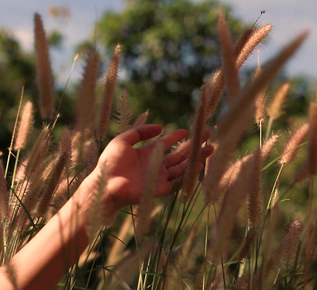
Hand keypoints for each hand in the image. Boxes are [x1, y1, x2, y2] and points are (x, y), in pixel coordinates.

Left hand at [90, 124, 212, 213]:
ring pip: (182, 166)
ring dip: (196, 157)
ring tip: (210, 147)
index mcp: (146, 153)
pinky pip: (178, 181)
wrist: (106, 184)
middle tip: (207, 134)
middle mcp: (155, 165)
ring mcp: (159, 177)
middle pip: (178, 154)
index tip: (187, 130)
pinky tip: (199, 164)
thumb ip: (140, 132)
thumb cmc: (110, 162)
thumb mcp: (123, 140)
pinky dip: (189, 173)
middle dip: (193, 145)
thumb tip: (160, 127)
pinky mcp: (161, 188)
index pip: (165, 144)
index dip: (176, 137)